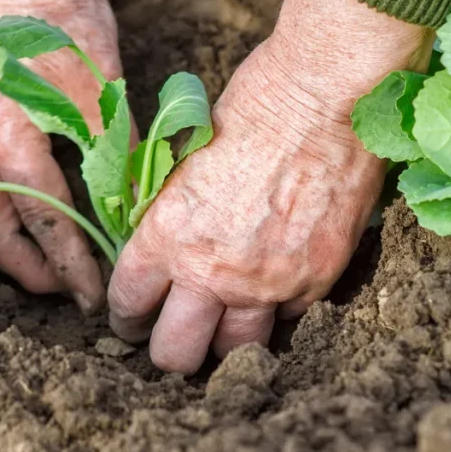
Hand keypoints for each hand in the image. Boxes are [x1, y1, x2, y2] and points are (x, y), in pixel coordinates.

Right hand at [0, 0, 119, 312]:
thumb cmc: (64, 19)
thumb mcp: (100, 88)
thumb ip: (111, 155)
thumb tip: (131, 210)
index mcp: (4, 136)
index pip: (42, 219)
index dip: (70, 263)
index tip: (92, 295)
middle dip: (27, 270)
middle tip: (66, 294)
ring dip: (3, 249)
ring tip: (42, 268)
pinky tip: (21, 224)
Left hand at [107, 0, 434, 372]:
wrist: (324, 97)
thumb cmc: (251, 110)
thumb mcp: (185, 165)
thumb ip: (170, 220)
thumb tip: (160, 252)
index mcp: (168, 237)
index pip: (129, 306)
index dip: (126, 317)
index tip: (134, 317)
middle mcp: (213, 272)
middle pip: (175, 354)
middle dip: (167, 349)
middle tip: (173, 334)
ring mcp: (268, 283)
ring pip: (235, 351)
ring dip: (225, 340)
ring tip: (224, 321)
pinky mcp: (315, 281)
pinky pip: (287, 318)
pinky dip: (277, 309)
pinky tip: (273, 283)